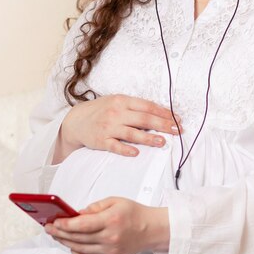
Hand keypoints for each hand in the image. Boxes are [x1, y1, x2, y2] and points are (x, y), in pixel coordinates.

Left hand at [45, 197, 168, 253]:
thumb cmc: (133, 213)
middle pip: (77, 238)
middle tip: (48, 228)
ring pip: (79, 249)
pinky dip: (76, 252)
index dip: (65, 224)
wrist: (150, 229)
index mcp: (111, 220)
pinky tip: (71, 245)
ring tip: (57, 235)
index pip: (82, 225)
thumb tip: (77, 214)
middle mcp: (109, 238)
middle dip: (59, 233)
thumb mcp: (114, 201)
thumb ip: (94, 207)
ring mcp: (109, 251)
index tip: (54, 222)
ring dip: (65, 242)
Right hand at [53, 94, 181, 162]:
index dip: (164, 113)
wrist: (76, 120)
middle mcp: (116, 113)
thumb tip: (159, 113)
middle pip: (143, 119)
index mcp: (122, 100)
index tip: (177, 119)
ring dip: (149, 138)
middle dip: (162, 125)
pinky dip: (126, 149)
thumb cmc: (101, 110)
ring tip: (162, 142)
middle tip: (176, 130)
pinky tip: (136, 152)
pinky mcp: (101, 140)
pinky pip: (115, 146)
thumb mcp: (117, 102)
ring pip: (132, 133)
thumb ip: (135, 107)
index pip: (147, 106)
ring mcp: (108, 127)